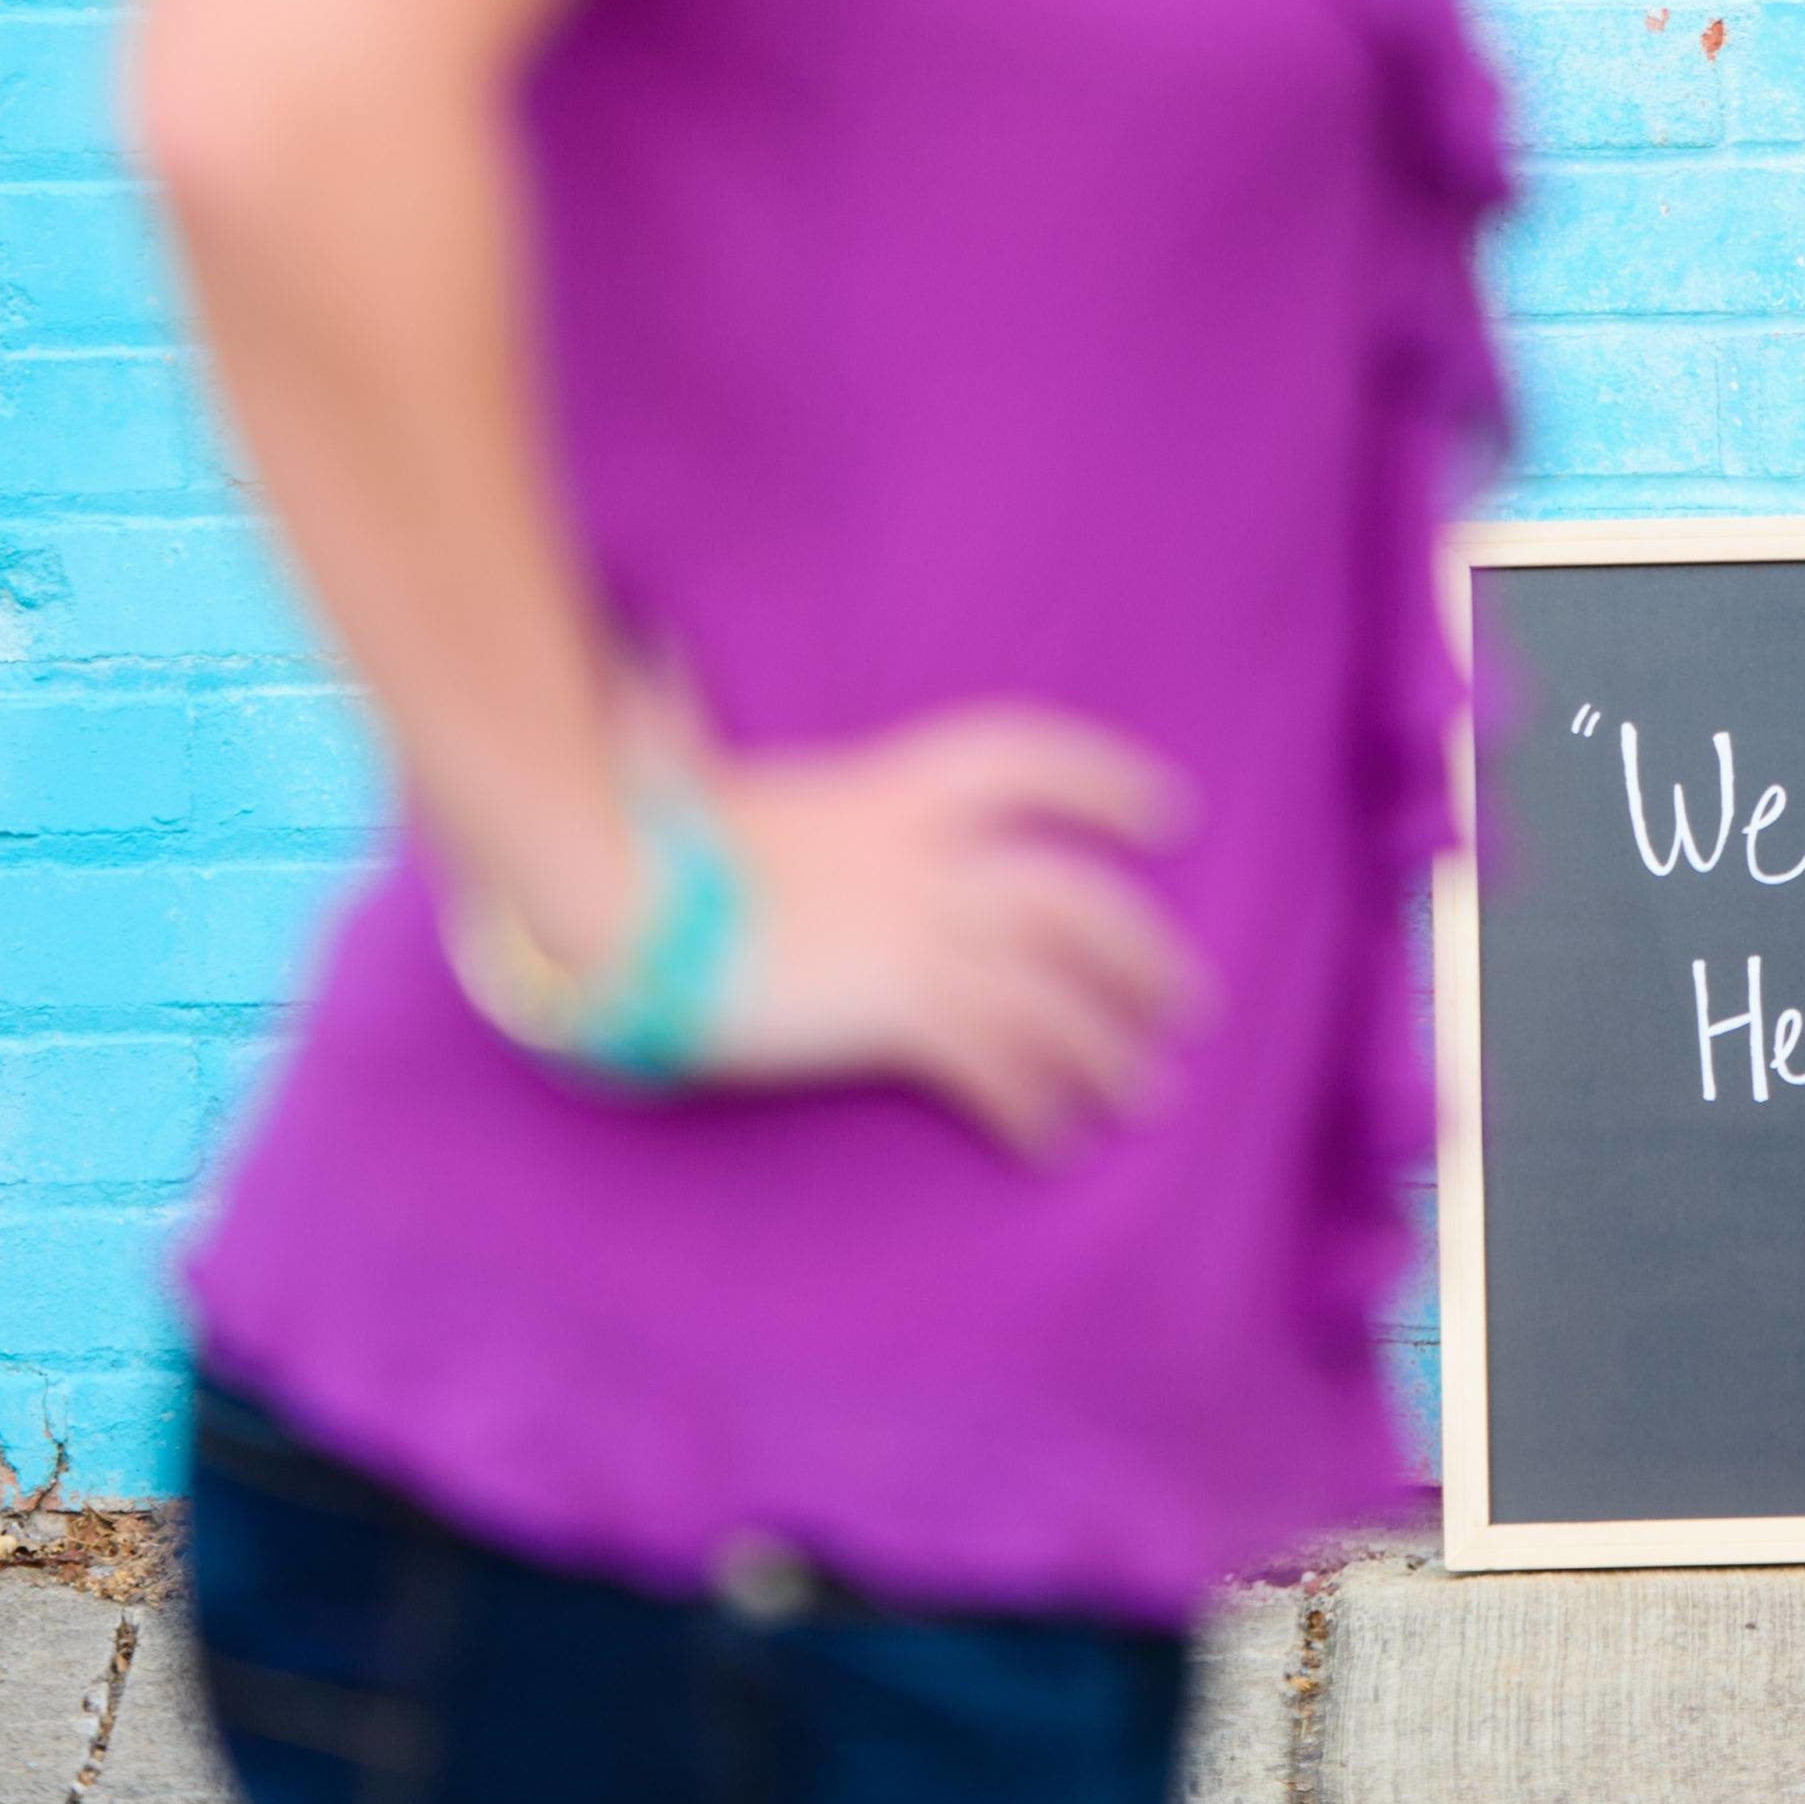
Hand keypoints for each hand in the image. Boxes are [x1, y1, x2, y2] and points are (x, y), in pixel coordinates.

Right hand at [682, 706, 1211, 1157]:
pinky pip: (992, 1063)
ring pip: (1054, 991)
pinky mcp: (890, 1009)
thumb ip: (700, 726)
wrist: (617, 895)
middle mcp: (929, 854)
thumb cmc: (643, 832)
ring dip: (1110, 1048)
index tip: (1170, 814)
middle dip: (1140, 953)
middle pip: (1075, 898)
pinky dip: (1034, 1104)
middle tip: (1187, 1002)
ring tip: (1147, 1091)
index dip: (1106, 781)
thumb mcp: (701, 769)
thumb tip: (649, 662)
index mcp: (895, 786)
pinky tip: (1055, 1141)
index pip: (1031, 758)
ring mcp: (917, 932)